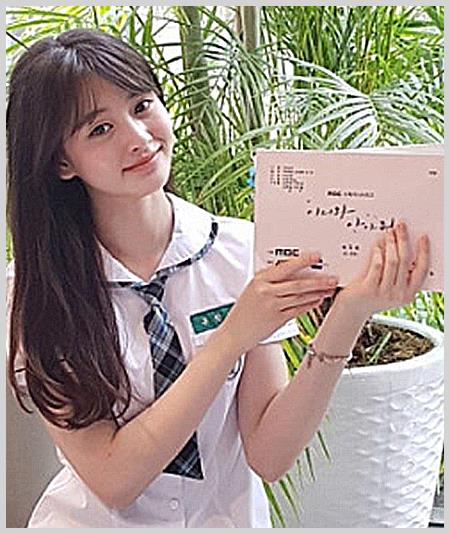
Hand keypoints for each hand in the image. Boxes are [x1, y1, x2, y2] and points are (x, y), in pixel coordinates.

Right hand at [220, 252, 338, 353]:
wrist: (234, 333)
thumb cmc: (243, 312)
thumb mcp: (252, 289)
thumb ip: (270, 280)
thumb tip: (292, 272)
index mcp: (259, 280)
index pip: (285, 267)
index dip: (303, 261)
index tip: (315, 256)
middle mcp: (266, 291)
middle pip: (297, 283)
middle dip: (317, 280)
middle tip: (331, 277)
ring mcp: (273, 306)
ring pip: (300, 296)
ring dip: (317, 292)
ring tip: (328, 288)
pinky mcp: (278, 319)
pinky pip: (298, 309)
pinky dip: (309, 304)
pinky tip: (317, 300)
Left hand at [338, 221, 429, 318]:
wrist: (352, 310)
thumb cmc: (370, 295)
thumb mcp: (389, 285)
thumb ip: (396, 270)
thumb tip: (398, 243)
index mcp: (408, 293)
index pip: (422, 269)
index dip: (424, 252)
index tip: (422, 237)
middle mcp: (399, 294)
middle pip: (406, 261)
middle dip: (404, 240)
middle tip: (400, 228)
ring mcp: (384, 292)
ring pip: (393, 261)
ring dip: (391, 244)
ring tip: (388, 234)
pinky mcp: (369, 289)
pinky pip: (377, 266)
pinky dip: (378, 254)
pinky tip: (376, 247)